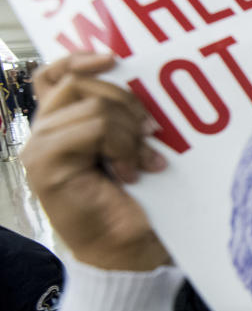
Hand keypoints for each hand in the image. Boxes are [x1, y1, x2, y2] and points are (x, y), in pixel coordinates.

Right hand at [21, 53, 169, 270]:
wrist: (130, 251)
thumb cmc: (137, 203)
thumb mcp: (135, 148)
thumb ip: (123, 116)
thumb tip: (141, 81)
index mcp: (64, 125)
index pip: (55, 75)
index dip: (80, 58)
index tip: (115, 59)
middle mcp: (46, 133)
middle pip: (79, 84)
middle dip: (125, 101)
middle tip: (152, 133)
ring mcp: (40, 149)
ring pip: (90, 106)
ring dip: (127, 129)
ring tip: (143, 160)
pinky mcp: (44, 166)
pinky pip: (89, 129)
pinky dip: (120, 144)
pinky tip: (131, 171)